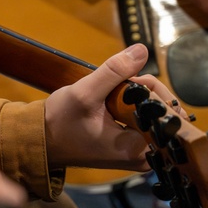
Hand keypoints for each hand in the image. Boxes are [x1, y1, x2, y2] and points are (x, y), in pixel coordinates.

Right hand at [43, 43, 183, 170]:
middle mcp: (144, 157)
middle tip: (117, 85)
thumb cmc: (59, 123)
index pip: (165, 113)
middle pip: (164, 114)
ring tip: (111, 95)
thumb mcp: (85, 93)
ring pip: (154, 115)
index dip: (150, 89)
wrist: (41, 140)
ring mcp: (139, 154)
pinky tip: (113, 103)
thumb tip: (142, 50)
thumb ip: (114, 71)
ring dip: (137, 97)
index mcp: (137, 150)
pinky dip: (132, 106)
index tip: (127, 82)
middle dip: (144, 92)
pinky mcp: (132, 149)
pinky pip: (144, 121)